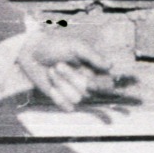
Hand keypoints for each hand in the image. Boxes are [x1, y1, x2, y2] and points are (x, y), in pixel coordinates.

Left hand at [15, 31, 129, 109]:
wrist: (31, 54)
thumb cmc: (54, 46)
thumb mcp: (74, 46)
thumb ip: (93, 56)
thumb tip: (111, 66)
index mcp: (95, 69)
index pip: (112, 84)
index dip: (120, 90)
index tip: (121, 87)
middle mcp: (89, 82)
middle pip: (91, 90)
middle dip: (73, 77)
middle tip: (58, 65)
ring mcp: (77, 93)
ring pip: (78, 97)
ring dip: (62, 83)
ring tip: (52, 71)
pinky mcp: (64, 101)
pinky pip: (68, 106)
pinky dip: (57, 95)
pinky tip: (50, 85)